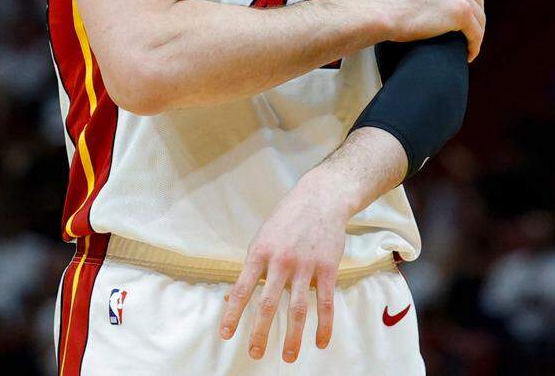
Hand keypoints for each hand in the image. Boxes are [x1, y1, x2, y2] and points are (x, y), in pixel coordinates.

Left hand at [220, 174, 348, 361]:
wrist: (321, 198)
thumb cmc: (288, 218)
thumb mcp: (263, 236)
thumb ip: (252, 266)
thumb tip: (233, 297)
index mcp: (261, 252)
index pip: (243, 288)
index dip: (233, 313)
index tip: (226, 334)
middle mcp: (281, 261)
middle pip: (269, 303)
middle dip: (261, 332)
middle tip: (255, 352)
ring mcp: (306, 266)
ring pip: (298, 308)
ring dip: (293, 336)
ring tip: (289, 356)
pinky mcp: (327, 269)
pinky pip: (325, 302)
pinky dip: (324, 325)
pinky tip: (321, 342)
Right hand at [368, 0, 485, 60]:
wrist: (379, 9)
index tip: (467, 5)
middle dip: (477, 12)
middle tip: (469, 28)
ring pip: (479, 15)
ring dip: (476, 31)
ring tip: (468, 44)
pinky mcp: (460, 12)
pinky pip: (476, 32)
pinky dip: (475, 44)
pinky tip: (468, 54)